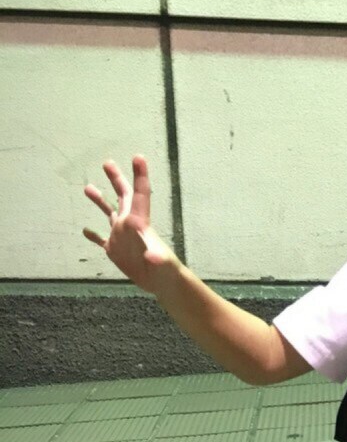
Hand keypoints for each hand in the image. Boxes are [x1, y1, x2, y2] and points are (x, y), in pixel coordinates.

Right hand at [83, 155, 176, 293]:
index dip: (139, 176)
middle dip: (116, 179)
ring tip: (87, 188)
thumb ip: (158, 257)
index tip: (138, 157)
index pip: (139, 195)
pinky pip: (101, 240)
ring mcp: (121, 237)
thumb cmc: (166, 272)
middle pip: (122, 196)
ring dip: (100, 201)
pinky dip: (93, 236)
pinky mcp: (115, 250)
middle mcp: (129, 225)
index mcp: (139, 223)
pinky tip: (85, 231)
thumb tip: (152, 256)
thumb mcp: (163, 263)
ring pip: (109, 213)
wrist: (162, 284)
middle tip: (107, 162)